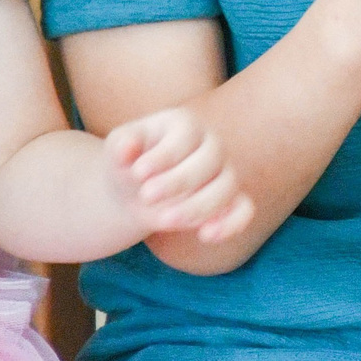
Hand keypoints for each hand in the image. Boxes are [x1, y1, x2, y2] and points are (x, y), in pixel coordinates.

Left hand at [107, 107, 253, 244]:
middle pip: (210, 160)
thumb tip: (125, 149)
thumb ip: (121, 144)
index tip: (138, 173)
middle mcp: (212, 145)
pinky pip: (244, 210)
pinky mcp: (230, 201)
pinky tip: (205, 236)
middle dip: (179, 181)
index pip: (186, 136)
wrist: (135, 190)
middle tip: (145, 197)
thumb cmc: (128, 163)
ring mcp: (224, 173)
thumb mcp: (117, 149)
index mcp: (186, 125)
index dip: (165, 155)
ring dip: (197, 207)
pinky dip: (231, 223)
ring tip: (161, 221)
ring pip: (227, 187)